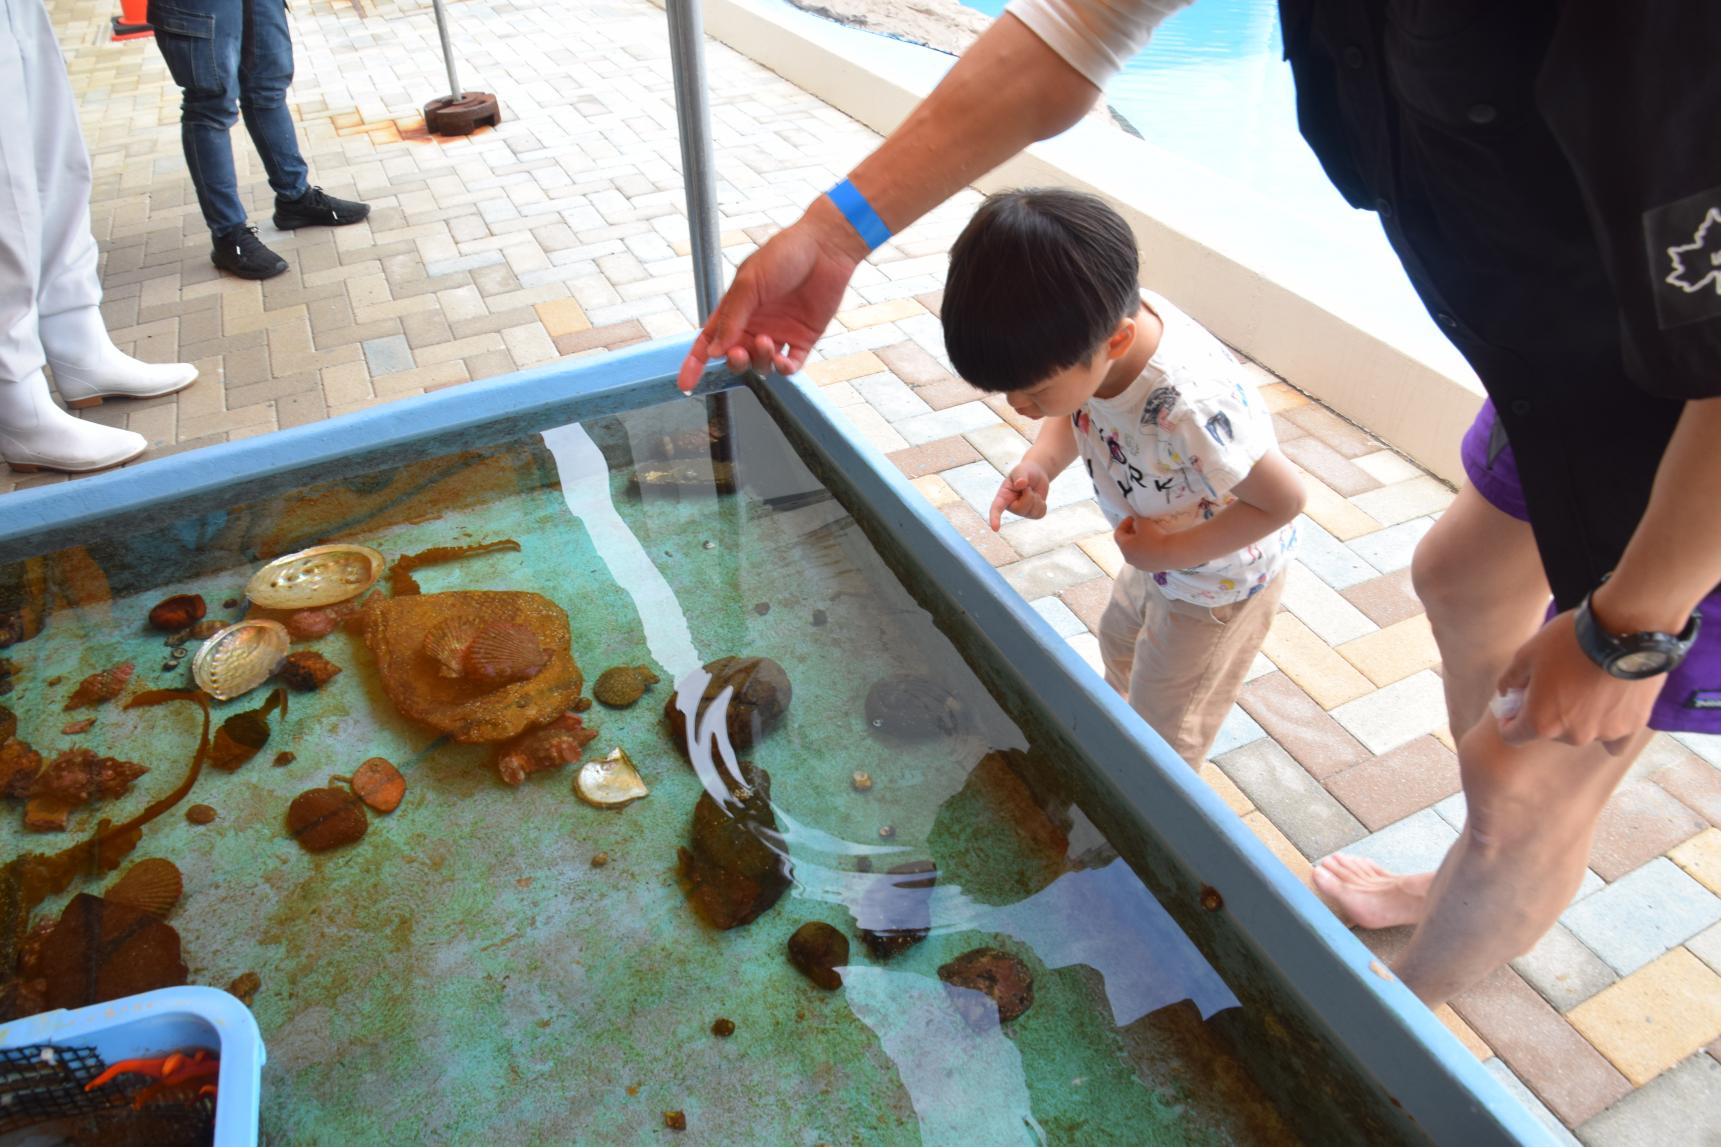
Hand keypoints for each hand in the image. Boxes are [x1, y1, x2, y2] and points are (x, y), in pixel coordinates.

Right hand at [676, 201, 866, 391]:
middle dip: (734, 361)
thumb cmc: (784, 254)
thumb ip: (731, 317)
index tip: (685, 383)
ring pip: (761, 365)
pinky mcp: (803, 339)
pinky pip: (790, 366)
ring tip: (767, 341)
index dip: (695, 363)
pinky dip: (784, 369)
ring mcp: (779, 333)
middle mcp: (755, 324)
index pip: (709, 341)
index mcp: (735, 308)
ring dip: (760, 361)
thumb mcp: (750, 282)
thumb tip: (714, 350)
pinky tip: (783, 361)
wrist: (824, 248)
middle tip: (739, 353)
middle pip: (735, 358)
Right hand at [988, 460, 1050, 529]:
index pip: (996, 508)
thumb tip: (1020, 484)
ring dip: (1037, 499)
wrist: (1036, 475)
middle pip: (1022, 509)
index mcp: (1003, 496)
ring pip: (1032, 512)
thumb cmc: (1025, 471)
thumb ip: (1020, 476)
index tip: (995, 528)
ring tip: (1032, 491)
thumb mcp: (1021, 470)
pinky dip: (1043, 504)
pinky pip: (1040, 514)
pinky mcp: (1032, 514)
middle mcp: (1011, 506)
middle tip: (1028, 487)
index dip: (995, 518)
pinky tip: (1038, 498)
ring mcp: (1022, 512)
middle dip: (1029, 495)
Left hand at [1113, 516, 1183, 570]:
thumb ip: (1135, 522)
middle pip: (1126, 544)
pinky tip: (1155, 545)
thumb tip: (1136, 525)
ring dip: (1138, 543)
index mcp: (1124, 547)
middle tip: (1138, 526)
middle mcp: (1129, 558)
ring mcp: (1139, 565)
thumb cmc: (1155, 537)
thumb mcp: (1142, 523)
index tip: (1131, 518)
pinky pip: (1145, 558)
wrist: (1171, 552)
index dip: (1123, 524)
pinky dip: (1146, 551)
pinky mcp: (1149, 569)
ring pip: (1135, 552)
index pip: (1118, 534)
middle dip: (1130, 534)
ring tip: (1147, 536)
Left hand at [1495, 610, 1664, 752]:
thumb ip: (1510, 679)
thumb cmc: (1570, 640)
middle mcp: (1573, 736)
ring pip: (1582, 732)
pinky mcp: (1632, 725)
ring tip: (1585, 686)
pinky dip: (1608, 727)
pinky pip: (1616, 740)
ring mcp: (1605, 733)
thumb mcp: (1526, 653)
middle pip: (1550, 733)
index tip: (1515, 707)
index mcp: (1541, 722)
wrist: (1627, 630)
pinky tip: (1608, 711)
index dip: (1509, 721)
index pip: (1513, 736)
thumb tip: (1505, 693)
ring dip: (1578, 717)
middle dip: (1546, 713)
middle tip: (1554, 686)